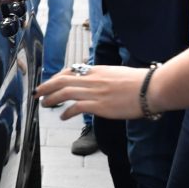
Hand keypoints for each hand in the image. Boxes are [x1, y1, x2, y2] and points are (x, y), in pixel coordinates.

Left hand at [34, 64, 150, 119]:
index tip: (50, 83)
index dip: (57, 77)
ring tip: (44, 104)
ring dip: (51, 98)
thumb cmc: (140, 82)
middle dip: (47, 86)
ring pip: (65, 92)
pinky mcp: (100, 105)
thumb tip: (98, 83)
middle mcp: (93, 79)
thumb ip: (104, 77)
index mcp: (97, 70)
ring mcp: (95, 92)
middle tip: (37, 92)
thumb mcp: (117, 73)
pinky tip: (63, 117)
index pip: (71, 71)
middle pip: (62, 80)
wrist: (151, 88)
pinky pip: (77, 107)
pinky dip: (67, 111)